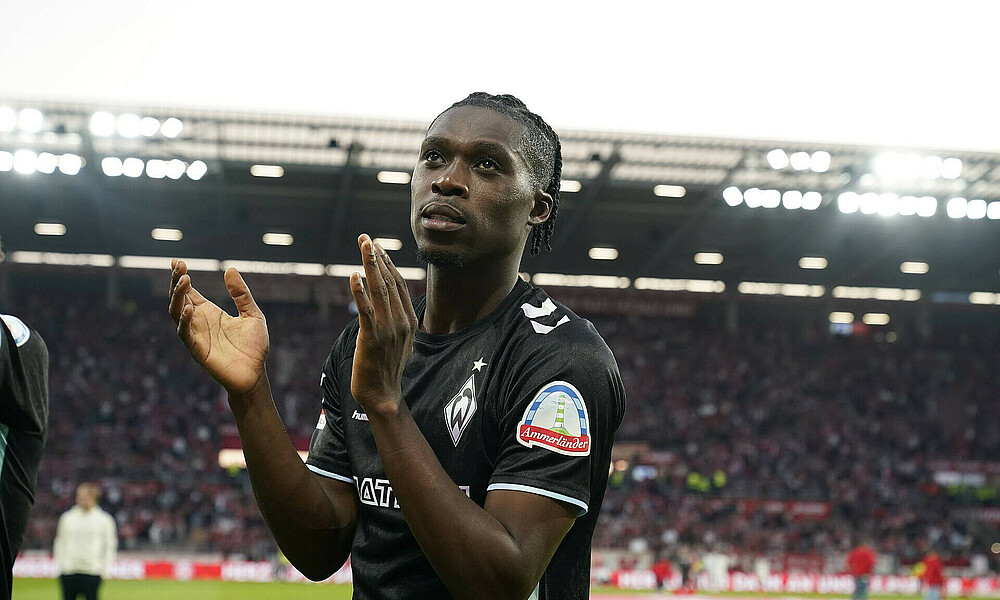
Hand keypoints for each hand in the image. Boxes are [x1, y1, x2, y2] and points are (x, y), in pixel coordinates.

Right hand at [168, 259, 269, 396]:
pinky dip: (185, 321)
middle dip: (176, 282)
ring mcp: (196, 336)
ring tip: (184, 280)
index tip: (177, 260)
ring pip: (176, 313)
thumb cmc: (254, 347)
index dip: (181, 276)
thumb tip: (230, 269)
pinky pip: (185, 334)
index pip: (189, 292)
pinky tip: (190, 308)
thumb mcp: (252, 314)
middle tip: (179, 266)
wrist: (256, 374)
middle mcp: (199, 322)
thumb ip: (241, 294)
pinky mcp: (198, 350)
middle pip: (179, 299)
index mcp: (209, 313)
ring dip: (178, 296)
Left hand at [349, 234, 417, 413]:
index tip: (377, 247)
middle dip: (377, 258)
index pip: (398, 284)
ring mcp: (388, 330)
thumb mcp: (399, 340)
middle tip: (366, 239)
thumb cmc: (386, 367)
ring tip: (363, 247)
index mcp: (410, 321)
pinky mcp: (372, 339)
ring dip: (370, 266)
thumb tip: (388, 302)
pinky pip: (366, 311)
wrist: (383, 395)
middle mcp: (402, 322)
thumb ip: (396, 319)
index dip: (387, 263)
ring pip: (379, 291)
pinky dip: (360, 292)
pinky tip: (354, 276)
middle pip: (389, 282)